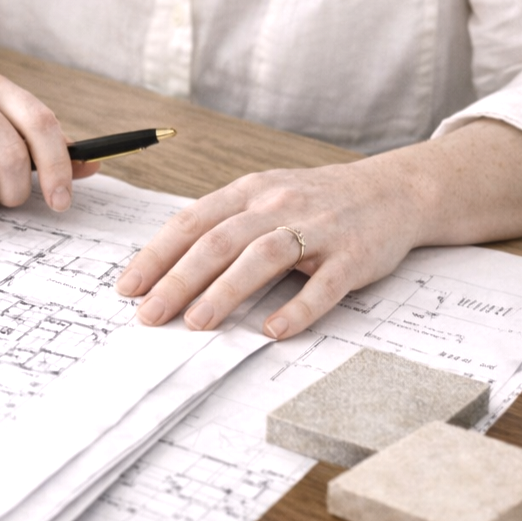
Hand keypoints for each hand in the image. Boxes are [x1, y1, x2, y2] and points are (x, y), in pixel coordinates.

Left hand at [114, 157, 424, 339]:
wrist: (392, 190)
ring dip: (226, 291)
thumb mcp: (264, 197)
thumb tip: (166, 265)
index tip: (128, 287)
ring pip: (262, 257)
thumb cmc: (314, 201)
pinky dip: (298, 308)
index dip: (157, 255)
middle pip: (218, 241)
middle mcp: (277, 204)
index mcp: (249, 192)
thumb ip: (223, 224)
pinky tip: (273, 330)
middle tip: (149, 315)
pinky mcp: (353, 255)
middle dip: (178, 280)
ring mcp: (316, 228)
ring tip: (196, 323)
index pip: (191, 222)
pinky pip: (324, 284)